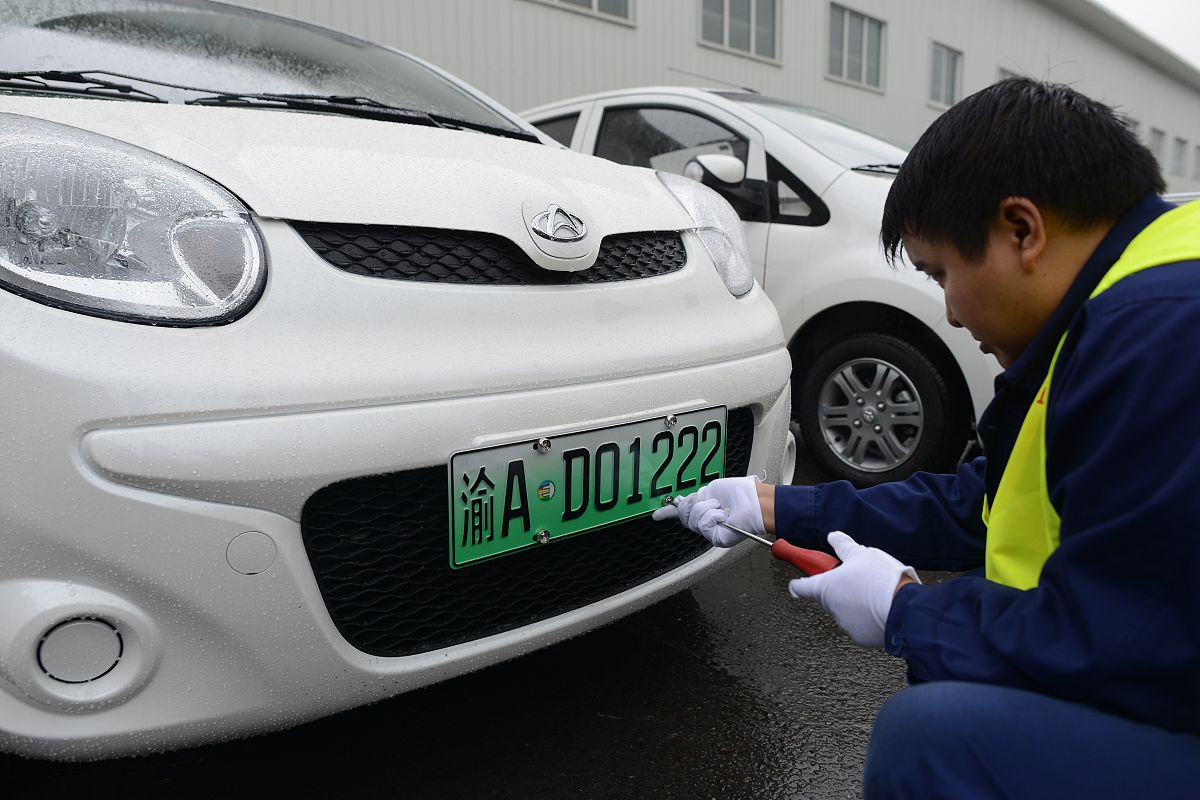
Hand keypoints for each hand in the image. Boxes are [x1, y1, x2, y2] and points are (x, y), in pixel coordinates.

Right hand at [650, 476, 764, 545]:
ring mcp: (710, 532)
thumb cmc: (740, 493)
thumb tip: (680, 502)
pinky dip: (712, 516)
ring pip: (692, 520)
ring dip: (707, 508)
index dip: (668, 513)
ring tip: (721, 508)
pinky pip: (702, 525)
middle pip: (683, 516)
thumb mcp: (711, 490)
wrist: (755, 501)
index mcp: (704, 509)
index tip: (656, 515)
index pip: (682, 513)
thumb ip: (695, 497)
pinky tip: (722, 516)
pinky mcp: (715, 539)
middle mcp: (705, 522)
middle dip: (693, 504)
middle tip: (710, 502)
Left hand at [787, 531, 919, 647]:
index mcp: (826, 587)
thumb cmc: (883, 581)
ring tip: (874, 591)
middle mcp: (832, 608)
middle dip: (839, 588)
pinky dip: (868, 617)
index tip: (795, 583)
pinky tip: (881, 606)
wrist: (906, 609)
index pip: (800, 587)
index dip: (798, 582)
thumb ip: (843, 546)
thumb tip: (834, 537)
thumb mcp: (862, 554)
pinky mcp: (862, 637)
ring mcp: (846, 624)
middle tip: (856, 578)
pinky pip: (861, 624)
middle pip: (828, 597)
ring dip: (855, 602)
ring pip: (846, 610)